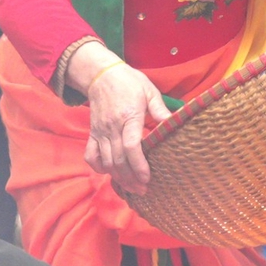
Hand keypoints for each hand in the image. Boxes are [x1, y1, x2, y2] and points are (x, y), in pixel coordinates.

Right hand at [85, 59, 171, 194]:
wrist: (101, 75)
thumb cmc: (130, 82)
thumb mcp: (149, 91)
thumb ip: (160, 110)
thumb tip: (175, 124)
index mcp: (129, 116)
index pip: (131, 146)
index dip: (139, 165)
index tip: (147, 178)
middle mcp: (112, 127)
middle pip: (119, 159)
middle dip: (131, 178)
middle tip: (143, 189)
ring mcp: (100, 131)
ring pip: (106, 161)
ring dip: (118, 177)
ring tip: (131, 187)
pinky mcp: (93, 133)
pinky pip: (91, 155)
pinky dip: (99, 167)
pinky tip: (110, 173)